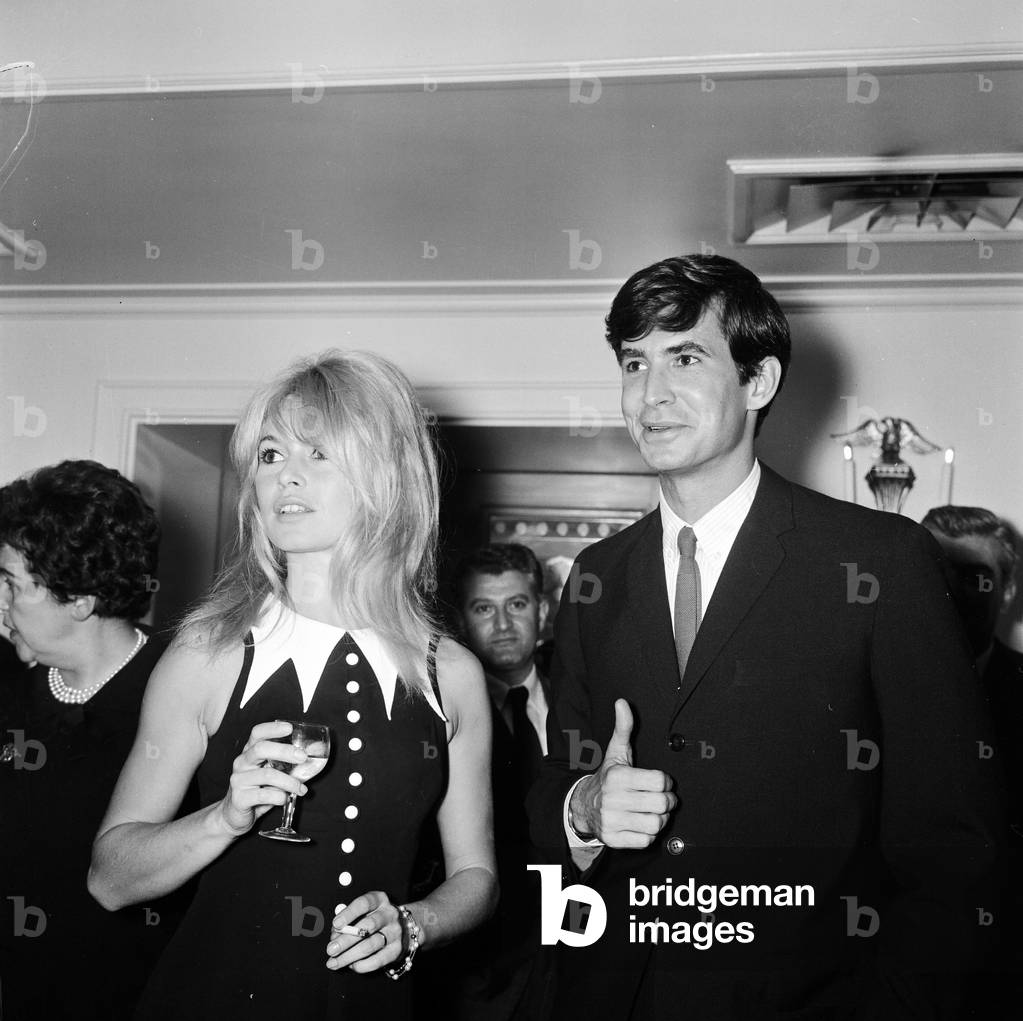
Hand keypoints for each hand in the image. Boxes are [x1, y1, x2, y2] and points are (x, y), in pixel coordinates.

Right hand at [215, 720, 308, 835]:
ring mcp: (238, 780)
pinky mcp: (239, 798)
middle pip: (260, 749)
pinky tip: (284, 799)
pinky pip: (263, 795)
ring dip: (289, 782)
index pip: (257, 733)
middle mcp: (242, 762)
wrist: (236, 815)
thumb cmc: (259, 789)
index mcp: (250, 752)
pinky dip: (279, 796)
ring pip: (267, 774)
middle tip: (302, 757)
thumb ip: (291, 761)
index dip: (272, 728)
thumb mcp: (274, 772)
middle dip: (284, 751)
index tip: (289, 728)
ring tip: (300, 788)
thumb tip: (316, 749)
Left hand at [325, 892, 403, 972]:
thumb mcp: (362, 913)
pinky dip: (361, 965)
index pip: (364, 903)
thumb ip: (348, 922)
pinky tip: (350, 966)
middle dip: (346, 939)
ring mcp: (395, 932)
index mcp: (379, 899)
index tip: (335, 925)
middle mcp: (389, 914)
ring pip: (371, 945)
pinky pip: (377, 960)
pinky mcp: (396, 950)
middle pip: (368, 926)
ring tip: (334, 962)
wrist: (400, 929)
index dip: (349, 913)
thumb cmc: (373, 919)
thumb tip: (335, 937)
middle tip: (330, 949)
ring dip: (349, 956)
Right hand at [570, 699, 676, 847]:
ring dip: (659, 819)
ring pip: (656, 824)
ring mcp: (612, 820)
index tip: (659, 782)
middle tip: (661, 799)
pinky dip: (648, 834)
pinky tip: (641, 824)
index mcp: (617, 776)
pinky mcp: (613, 839)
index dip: (665, 782)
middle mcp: (613, 799)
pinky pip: (646, 841)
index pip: (660, 781)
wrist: (583, 805)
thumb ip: (623, 728)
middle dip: (667, 801)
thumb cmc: (608, 777)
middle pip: (662, 804)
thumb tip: (622, 702)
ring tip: (652, 812)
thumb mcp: (616, 752)